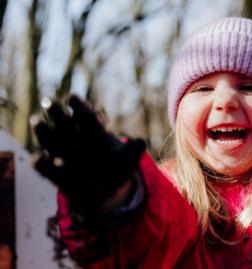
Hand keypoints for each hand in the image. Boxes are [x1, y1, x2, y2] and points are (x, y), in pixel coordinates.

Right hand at [33, 95, 145, 214]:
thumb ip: (134, 151)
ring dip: (42, 129)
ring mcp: (63, 154)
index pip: (84, 116)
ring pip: (48, 138)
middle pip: (62, 121)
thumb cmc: (117, 169)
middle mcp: (74, 139)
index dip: (78, 106)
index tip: (71, 98)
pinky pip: (44, 166)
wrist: (107, 192)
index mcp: (92, 132)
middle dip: (55, 111)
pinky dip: (40, 162)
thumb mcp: (128, 161)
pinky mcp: (56, 173)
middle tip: (48, 102)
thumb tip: (141, 142)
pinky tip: (40, 158)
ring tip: (37, 121)